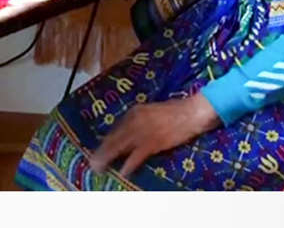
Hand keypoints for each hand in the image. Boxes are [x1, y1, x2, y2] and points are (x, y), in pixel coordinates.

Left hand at [89, 93, 219, 177]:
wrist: (192, 112)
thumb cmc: (176, 112)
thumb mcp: (153, 112)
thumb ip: (140, 121)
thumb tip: (130, 133)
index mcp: (134, 112)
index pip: (115, 129)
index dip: (105, 142)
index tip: (98, 151)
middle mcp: (134, 120)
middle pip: (113, 138)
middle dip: (102, 151)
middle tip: (92, 163)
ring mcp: (143, 132)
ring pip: (120, 147)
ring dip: (108, 158)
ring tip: (99, 168)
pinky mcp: (153, 142)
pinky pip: (136, 156)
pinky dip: (129, 164)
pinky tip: (123, 172)